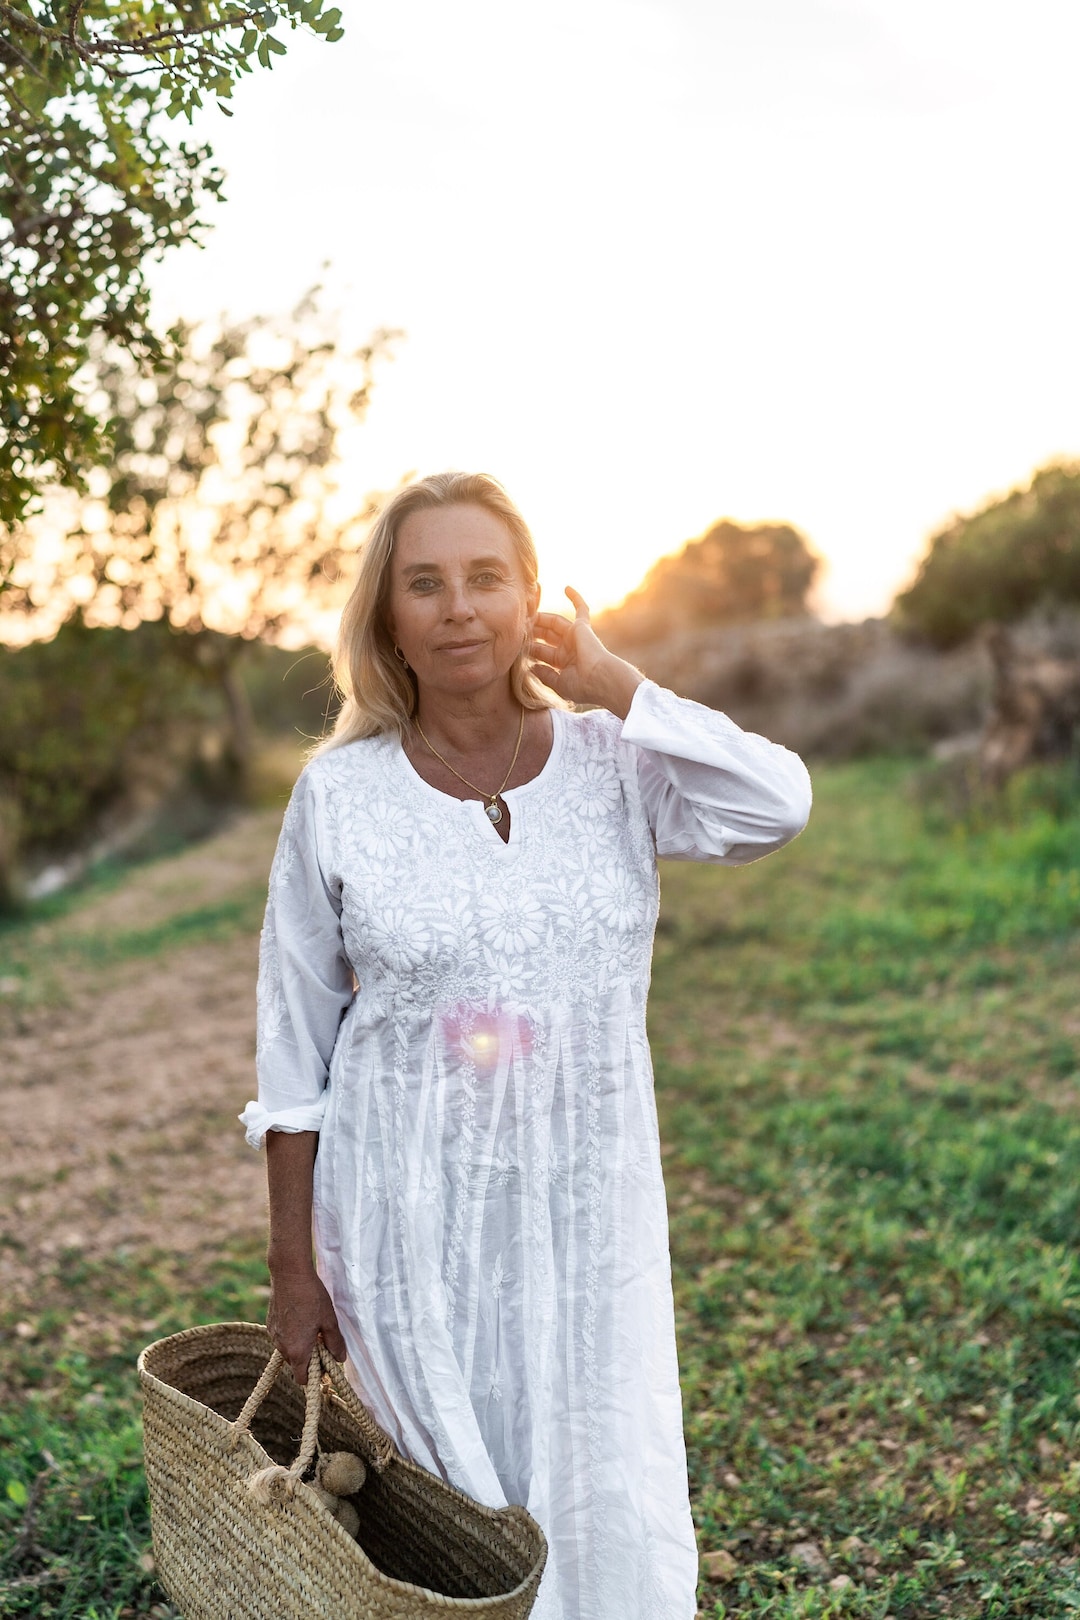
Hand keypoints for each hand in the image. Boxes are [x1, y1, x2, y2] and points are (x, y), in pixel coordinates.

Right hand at [266, 1264, 346, 1385]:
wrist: (289, 1274)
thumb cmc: (311, 1297)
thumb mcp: (329, 1320)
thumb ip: (335, 1343)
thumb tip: (340, 1359)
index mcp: (297, 1351)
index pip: (302, 1379)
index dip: (315, 1376)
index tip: (325, 1365)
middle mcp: (282, 1347)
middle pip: (295, 1364)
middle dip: (308, 1359)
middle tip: (322, 1342)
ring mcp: (274, 1335)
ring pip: (288, 1350)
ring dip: (299, 1346)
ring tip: (311, 1327)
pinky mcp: (269, 1324)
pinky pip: (281, 1337)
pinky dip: (291, 1335)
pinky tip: (300, 1318)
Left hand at [531, 588, 643, 717]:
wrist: (600, 680)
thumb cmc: (582, 686)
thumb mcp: (559, 684)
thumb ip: (545, 675)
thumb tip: (531, 668)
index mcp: (564, 663)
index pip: (543, 652)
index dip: (530, 648)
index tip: (515, 645)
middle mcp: (569, 649)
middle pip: (546, 636)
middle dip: (532, 631)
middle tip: (518, 626)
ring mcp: (576, 637)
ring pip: (555, 623)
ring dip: (541, 618)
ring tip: (526, 613)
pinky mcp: (582, 627)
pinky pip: (581, 608)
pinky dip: (575, 598)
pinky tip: (566, 587)